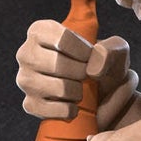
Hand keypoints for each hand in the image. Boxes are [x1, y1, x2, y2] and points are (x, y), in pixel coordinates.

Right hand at [16, 21, 134, 124]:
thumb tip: (93, 69)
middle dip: (81, 73)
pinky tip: (73, 104)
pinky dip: (69, 109)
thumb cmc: (103, 65)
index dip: (84, 52)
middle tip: (85, 75)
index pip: (63, 40)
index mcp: (40, 30)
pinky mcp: (29, 104)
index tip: (90, 57)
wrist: (101, 94)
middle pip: (58, 64)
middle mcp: (26, 53)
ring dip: (77, 91)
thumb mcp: (115, 50)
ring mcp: (25, 80)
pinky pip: (52, 109)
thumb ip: (111, 49)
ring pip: (57, 88)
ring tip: (79, 88)